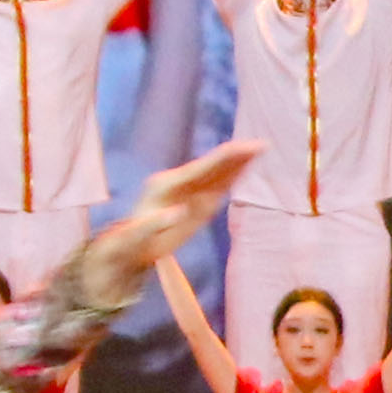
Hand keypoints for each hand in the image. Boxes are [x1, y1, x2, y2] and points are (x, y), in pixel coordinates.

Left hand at [86, 138, 259, 286]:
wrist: (129, 247)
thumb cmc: (132, 242)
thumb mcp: (138, 235)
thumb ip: (156, 223)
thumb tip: (178, 212)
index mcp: (167, 185)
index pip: (203, 167)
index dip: (226, 158)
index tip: (246, 150)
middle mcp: (178, 182)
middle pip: (212, 165)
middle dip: (237, 155)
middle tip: (262, 145)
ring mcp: (186, 190)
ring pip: (216, 173)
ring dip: (237, 163)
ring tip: (259, 151)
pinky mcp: (193, 200)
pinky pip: (216, 186)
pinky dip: (231, 176)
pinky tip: (244, 169)